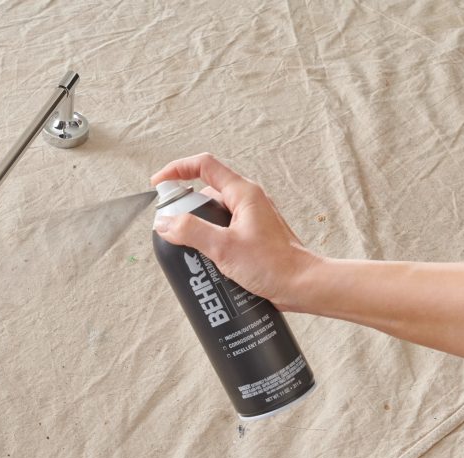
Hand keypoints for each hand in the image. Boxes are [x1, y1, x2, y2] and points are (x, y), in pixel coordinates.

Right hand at [151, 153, 321, 310]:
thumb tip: (165, 222)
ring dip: (197, 228)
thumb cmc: (273, 265)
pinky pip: (224, 229)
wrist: (303, 286)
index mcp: (243, 193)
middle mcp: (248, 200)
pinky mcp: (252, 236)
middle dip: (185, 208)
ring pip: (214, 214)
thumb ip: (191, 231)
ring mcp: (251, 218)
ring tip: (190, 250)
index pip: (204, 166)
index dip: (177, 170)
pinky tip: (206, 260)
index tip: (159, 185)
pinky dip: (210, 239)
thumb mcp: (224, 248)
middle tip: (173, 229)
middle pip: (206, 192)